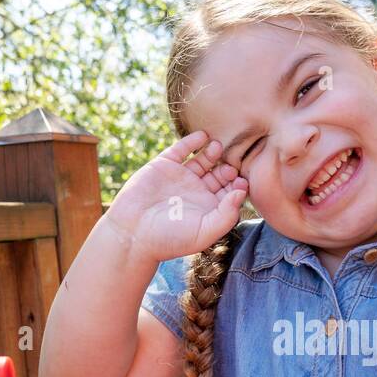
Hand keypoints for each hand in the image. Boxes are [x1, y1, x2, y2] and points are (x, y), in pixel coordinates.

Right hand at [105, 132, 248, 261]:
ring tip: (218, 147)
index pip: (231, 192)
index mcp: (209, 209)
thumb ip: (226, 215)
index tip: (242, 181)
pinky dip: (192, 141)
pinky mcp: (164, 166)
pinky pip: (182, 150)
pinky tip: (203, 136)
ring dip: (213, 152)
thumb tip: (240, 193)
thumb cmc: (170, 239)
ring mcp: (181, 177)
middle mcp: (197, 192)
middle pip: (220, 174)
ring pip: (203, 160)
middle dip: (228, 168)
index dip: (238, 185)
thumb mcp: (204, 233)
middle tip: (231, 166)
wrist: (133, 233)